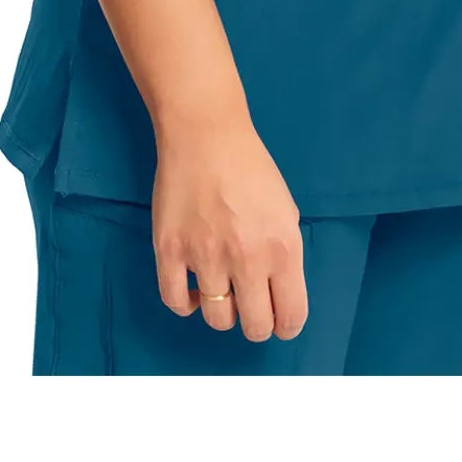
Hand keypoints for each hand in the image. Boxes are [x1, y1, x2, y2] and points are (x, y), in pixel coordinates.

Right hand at [150, 111, 307, 341]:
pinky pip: (177, 302)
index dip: (286, 325)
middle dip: (257, 324)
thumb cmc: (251, 168)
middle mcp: (247, 257)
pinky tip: (194, 288)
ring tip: (222, 289)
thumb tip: (279, 295)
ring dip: (223, 311)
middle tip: (251, 309)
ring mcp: (205, 256)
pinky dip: (188, 303)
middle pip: (255, 327)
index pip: (291, 315)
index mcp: (283, 246)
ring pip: (217, 319)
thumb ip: (285, 255)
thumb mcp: (286, 211)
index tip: (280, 321)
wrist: (206, 134)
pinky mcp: (170, 250)